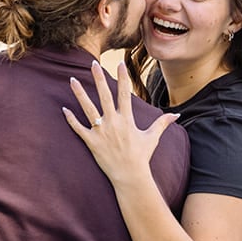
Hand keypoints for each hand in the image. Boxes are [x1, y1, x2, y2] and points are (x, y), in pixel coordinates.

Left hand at [63, 61, 179, 184]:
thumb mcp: (152, 138)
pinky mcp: (91, 142)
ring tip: (72, 80)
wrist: (130, 176)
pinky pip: (78, 128)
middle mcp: (113, 122)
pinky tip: (64, 109)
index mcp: (127, 119)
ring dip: (79, 93)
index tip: (119, 64)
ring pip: (87, 108)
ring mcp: (100, 131)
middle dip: (98, 78)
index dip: (123, 78)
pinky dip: (70, 119)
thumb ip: (162, 123)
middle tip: (93, 64)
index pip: (125, 93)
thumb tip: (177, 115)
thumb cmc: (141, 156)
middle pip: (104, 95)